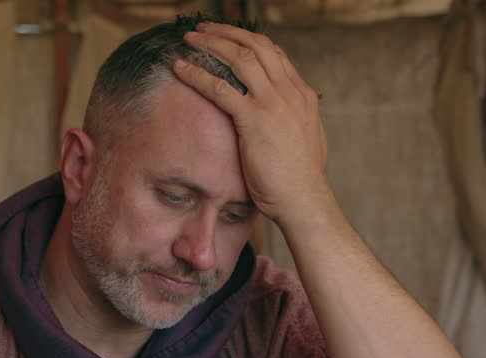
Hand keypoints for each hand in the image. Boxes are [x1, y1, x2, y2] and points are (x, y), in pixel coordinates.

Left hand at [172, 22, 332, 228]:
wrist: (304, 200)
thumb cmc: (301, 180)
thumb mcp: (306, 140)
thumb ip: (294, 122)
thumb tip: (285, 121)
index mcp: (302, 95)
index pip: (276, 54)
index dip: (249, 41)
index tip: (229, 37)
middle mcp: (290, 93)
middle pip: (257, 46)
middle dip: (227, 33)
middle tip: (204, 29)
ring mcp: (273, 104)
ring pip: (239, 58)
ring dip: (211, 44)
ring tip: (189, 39)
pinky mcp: (255, 120)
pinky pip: (220, 88)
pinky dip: (197, 74)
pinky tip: (180, 68)